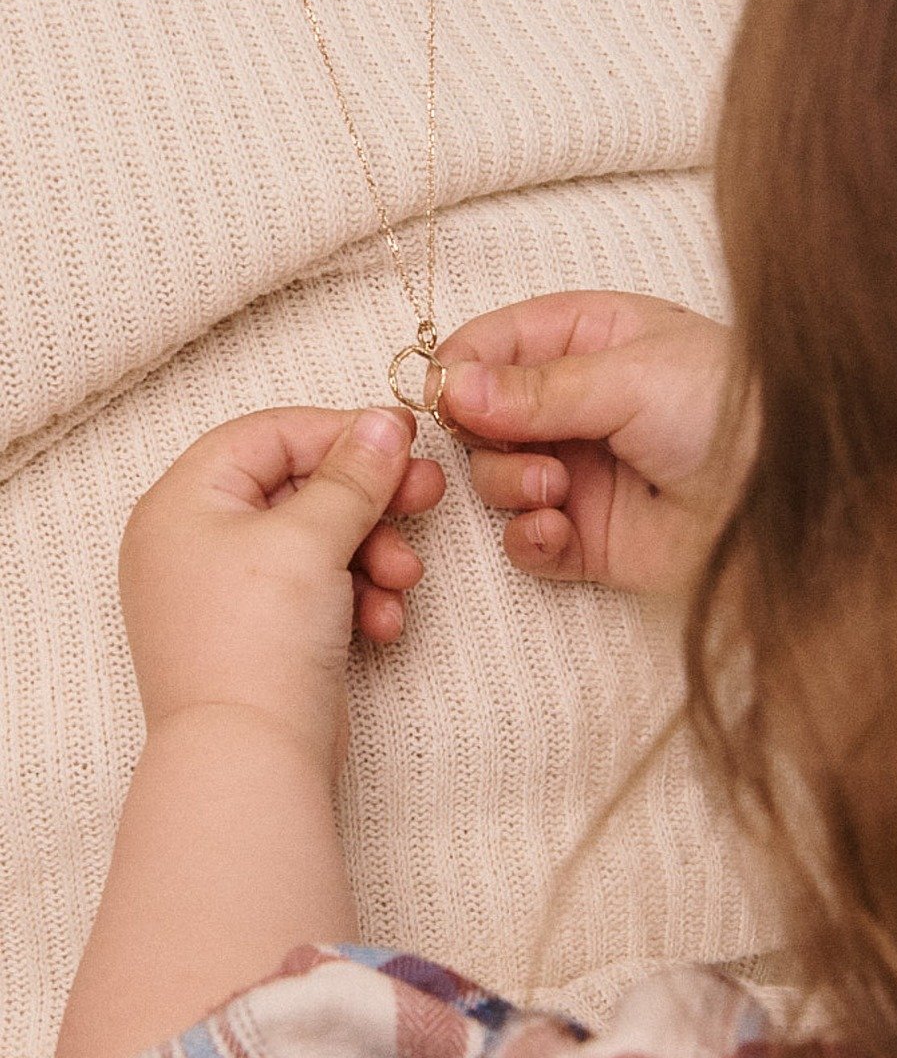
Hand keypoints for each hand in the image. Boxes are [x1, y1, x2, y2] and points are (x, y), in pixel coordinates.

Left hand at [118, 406, 444, 775]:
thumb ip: (353, 474)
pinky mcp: (260, 633)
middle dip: (369, 499)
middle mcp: (196, 541)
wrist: (249, 762)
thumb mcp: (310, 538)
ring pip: (317, 541)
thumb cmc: (255, 643)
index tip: (401, 438)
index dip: (339, 432)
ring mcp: (227, 592)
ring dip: (372, 553)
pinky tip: (383, 622)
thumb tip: (386, 420)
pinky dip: (356, 597)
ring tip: (404, 577)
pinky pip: (317, 590)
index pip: (268, 435)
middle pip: (299, 488)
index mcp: (183, 502)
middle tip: (426, 493)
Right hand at [436, 291, 752, 595]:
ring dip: (511, 485)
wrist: (797, 505)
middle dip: (486, 436)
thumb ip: (536, 387)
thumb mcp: (632, 376)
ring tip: (557, 490)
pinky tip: (557, 531)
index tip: (441, 397)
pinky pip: (525, 540)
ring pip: (495, 479)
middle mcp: (578, 404)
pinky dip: (529, 539)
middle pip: (482, 417)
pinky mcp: (589, 537)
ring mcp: (581, 472)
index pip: (495, 343)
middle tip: (521, 448)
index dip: (459, 369)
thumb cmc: (735, 412)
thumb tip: (449, 387)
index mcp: (590, 338)